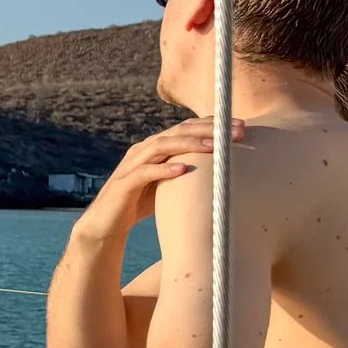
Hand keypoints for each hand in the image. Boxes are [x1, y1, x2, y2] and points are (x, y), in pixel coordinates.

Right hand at [81, 117, 242, 234]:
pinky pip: (145, 172)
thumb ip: (186, 171)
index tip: (241, 126)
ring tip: (214, 147)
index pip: (186, 127)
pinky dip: (164, 169)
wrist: (106, 223)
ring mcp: (132, 164)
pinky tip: (182, 170)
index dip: (213, 124)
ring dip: (190, 144)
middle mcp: (143, 150)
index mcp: (155, 147)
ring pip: (162, 146)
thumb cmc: (140, 203)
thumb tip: (222, 172)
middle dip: (209, 130)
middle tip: (237, 132)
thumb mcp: (168, 184)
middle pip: (178, 131)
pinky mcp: (124, 183)